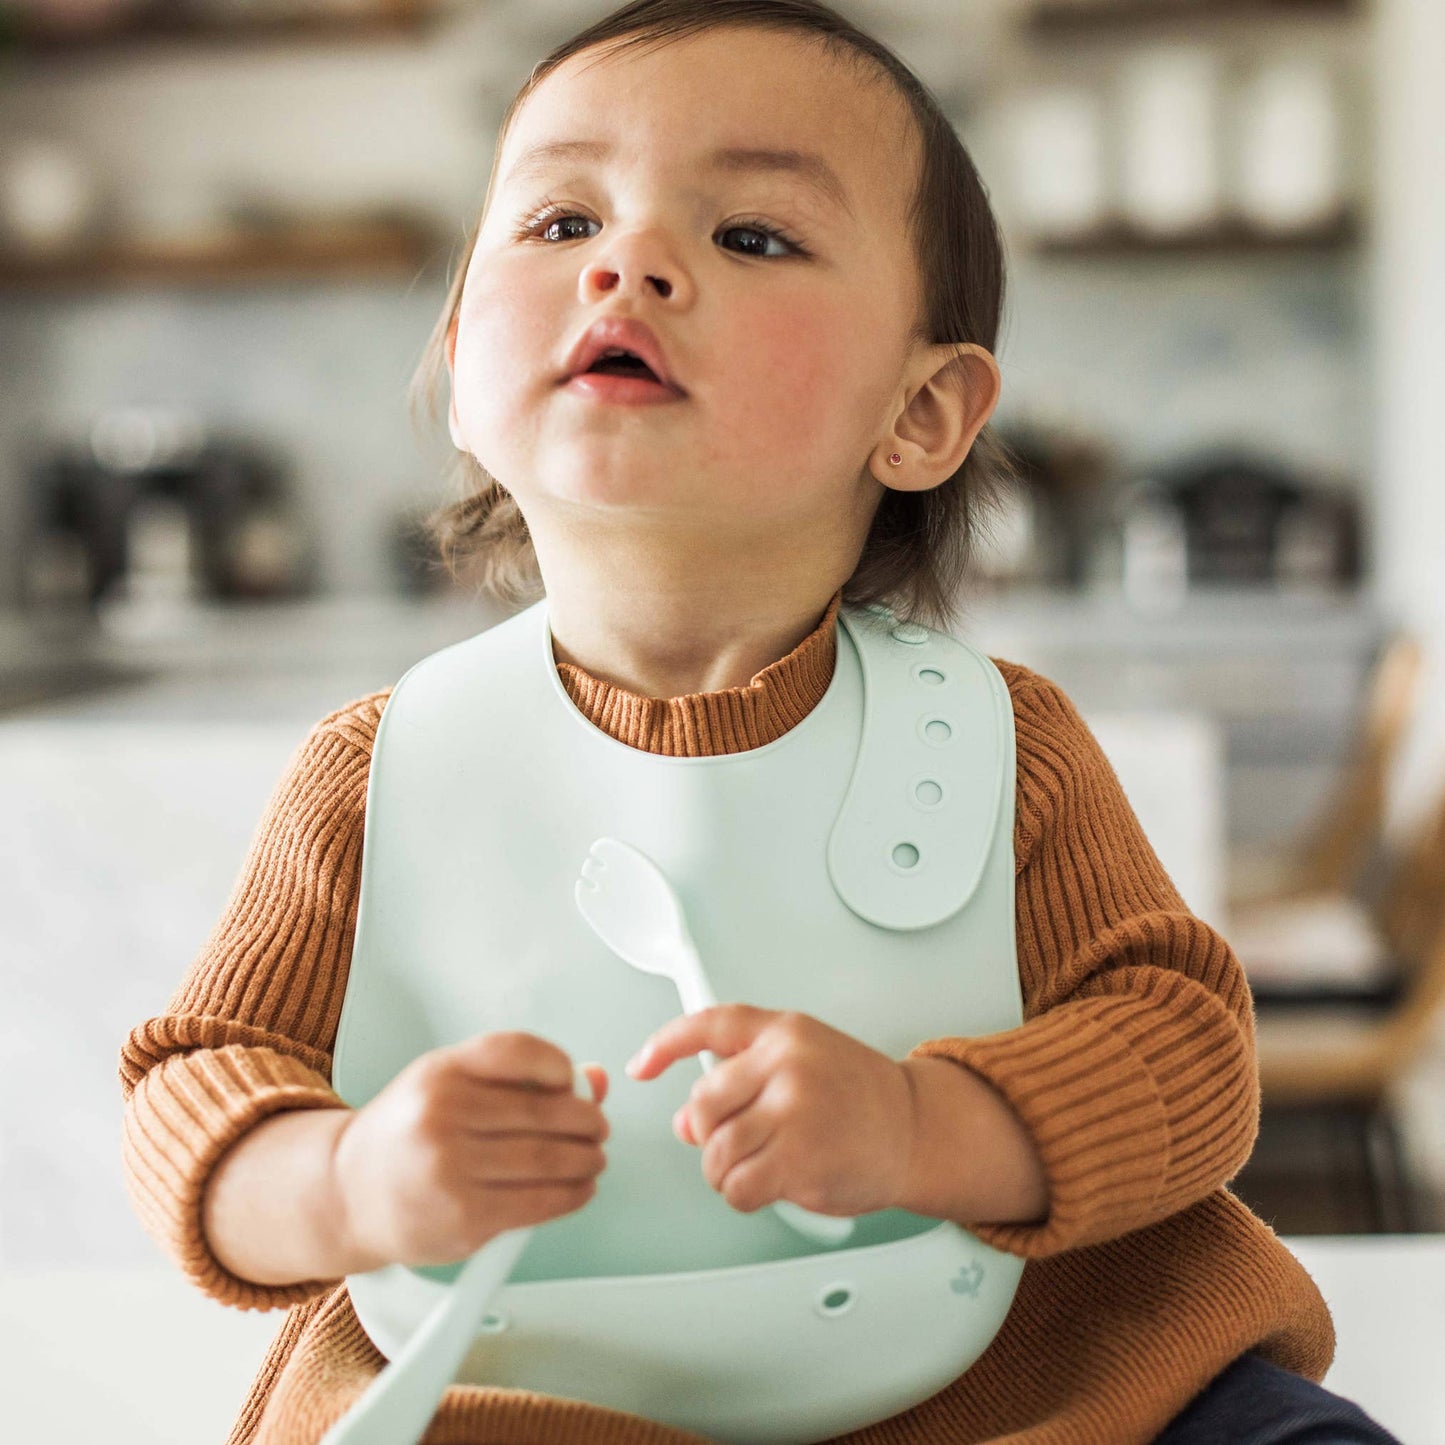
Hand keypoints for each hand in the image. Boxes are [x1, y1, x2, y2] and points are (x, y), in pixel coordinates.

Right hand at [331, 1032, 609, 1270]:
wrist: (348, 1193)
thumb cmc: (408, 1133)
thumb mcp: (449, 1084)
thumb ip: (518, 1077)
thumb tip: (594, 1080)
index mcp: (440, 1072)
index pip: (519, 1051)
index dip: (558, 1064)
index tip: (571, 1081)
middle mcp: (443, 1115)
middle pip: (545, 1111)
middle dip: (587, 1120)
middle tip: (598, 1126)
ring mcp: (452, 1169)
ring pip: (550, 1160)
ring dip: (587, 1159)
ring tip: (593, 1157)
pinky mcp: (465, 1219)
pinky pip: (540, 1203)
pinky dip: (572, 1195)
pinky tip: (579, 1187)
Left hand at [625, 1006, 915, 1218]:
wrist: (914, 1129)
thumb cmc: (857, 1097)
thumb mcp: (798, 1069)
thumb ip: (740, 1085)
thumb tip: (687, 1122)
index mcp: (784, 1032)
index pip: (711, 1024)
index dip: (666, 1043)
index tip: (641, 1065)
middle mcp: (787, 1064)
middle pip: (703, 1103)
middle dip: (708, 1133)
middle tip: (734, 1142)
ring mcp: (794, 1111)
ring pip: (715, 1152)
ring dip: (724, 1171)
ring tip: (757, 1166)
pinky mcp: (800, 1160)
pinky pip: (737, 1187)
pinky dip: (742, 1194)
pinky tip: (769, 1184)